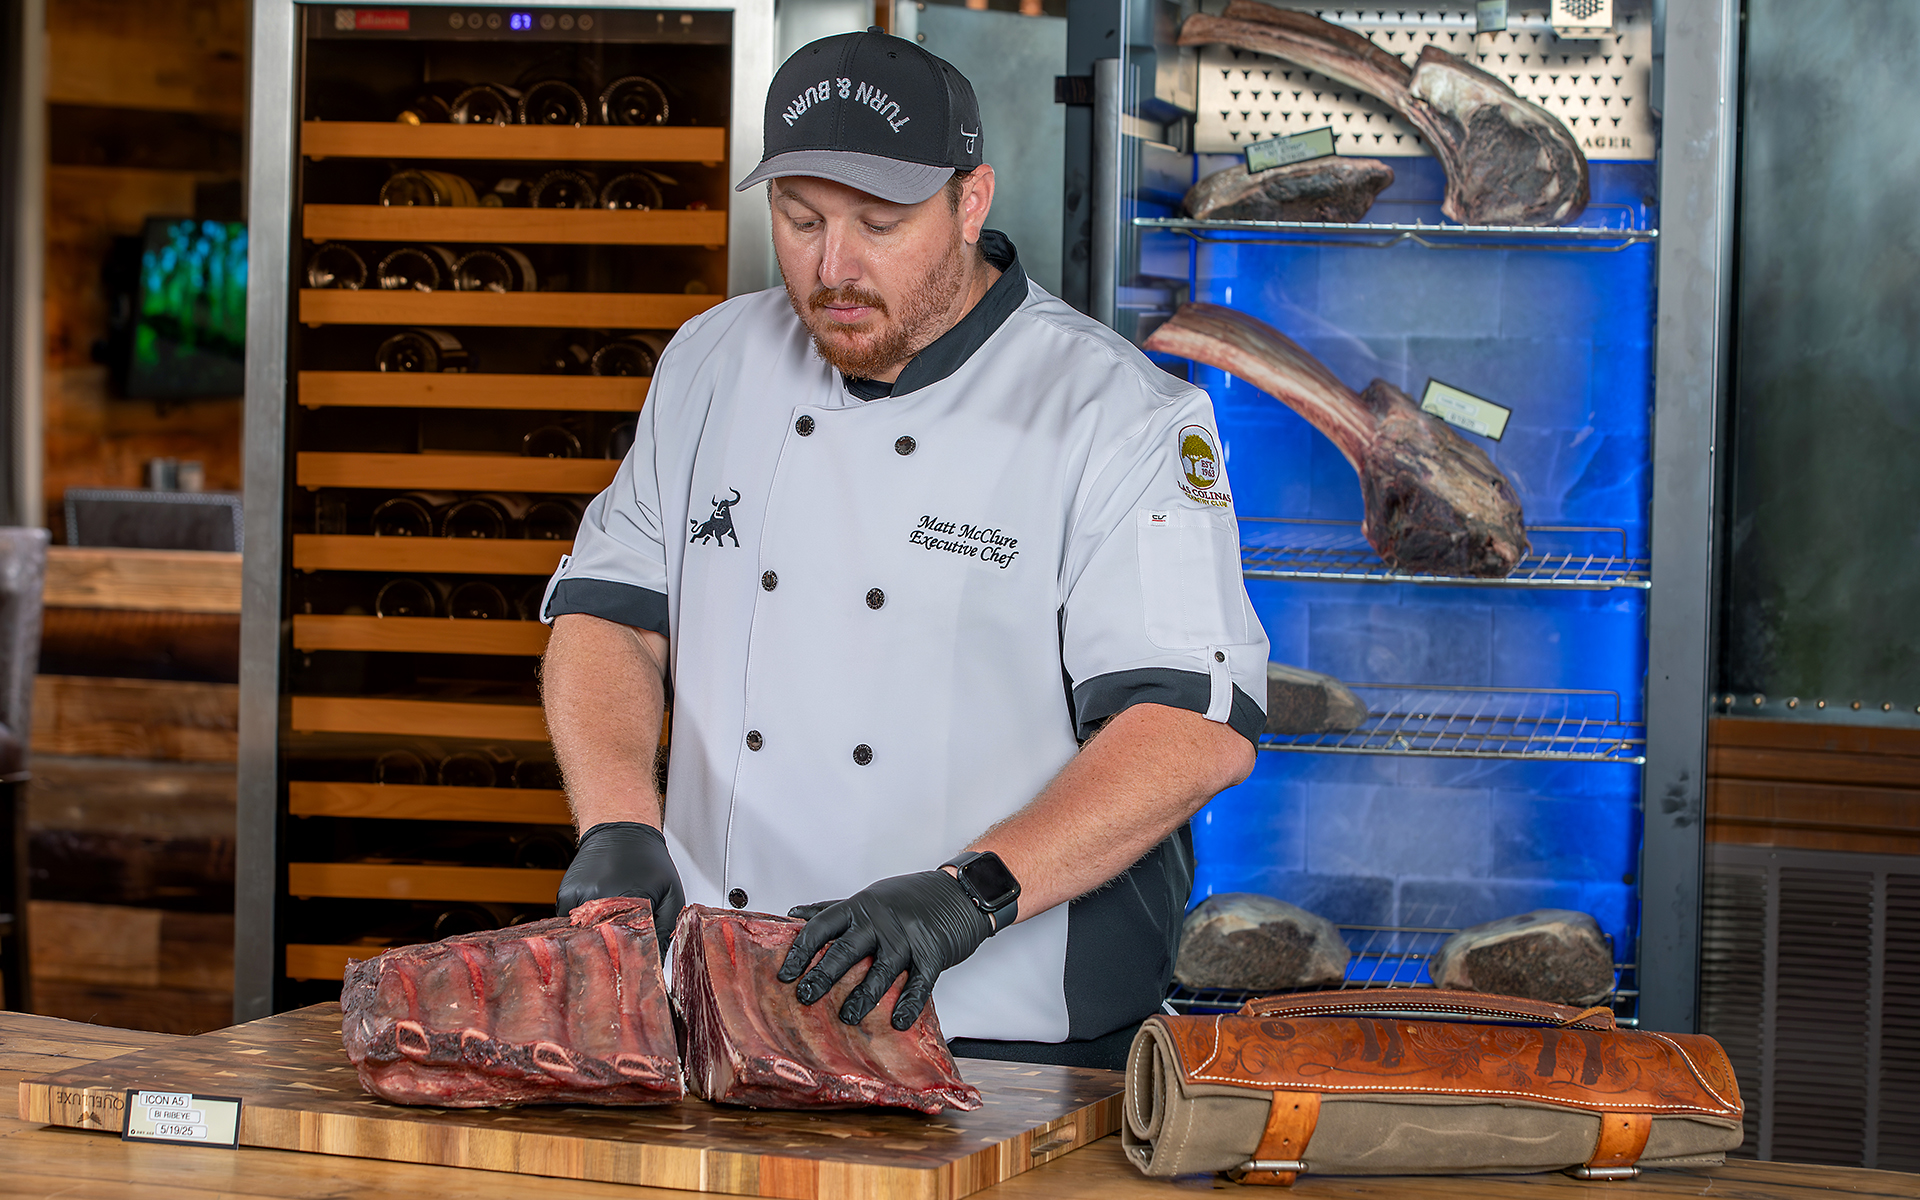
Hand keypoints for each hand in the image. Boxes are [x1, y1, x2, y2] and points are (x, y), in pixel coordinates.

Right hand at [556, 822, 684, 946]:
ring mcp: (580, 896)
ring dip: (594, 934)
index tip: (634, 959)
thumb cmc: (647, 858)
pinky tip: (595, 911)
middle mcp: (601, 897)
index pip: (627, 943)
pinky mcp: (566, 894)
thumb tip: (658, 957)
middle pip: (601, 942)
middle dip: (611, 949)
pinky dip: (580, 923)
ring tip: (608, 921)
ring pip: (582, 934)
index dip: (631, 955)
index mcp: (630, 899)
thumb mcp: (670, 891)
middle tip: (620, 945)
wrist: (619, 828)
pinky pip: (569, 922)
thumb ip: (667, 926)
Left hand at [778, 870, 992, 1030]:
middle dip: (824, 976)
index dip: (801, 951)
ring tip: (846, 1016)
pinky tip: (898, 1021)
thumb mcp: (868, 898)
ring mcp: (907, 937)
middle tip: (805, 997)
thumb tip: (793, 914)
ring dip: (862, 996)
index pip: (822, 926)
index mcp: (860, 907)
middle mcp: (880, 921)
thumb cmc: (909, 899)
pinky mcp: (933, 954)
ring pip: (881, 969)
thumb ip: (832, 909)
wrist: (959, 893)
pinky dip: (909, 1004)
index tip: (785, 974)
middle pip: (846, 950)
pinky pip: (919, 983)